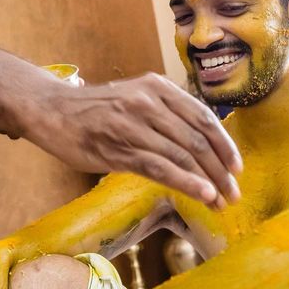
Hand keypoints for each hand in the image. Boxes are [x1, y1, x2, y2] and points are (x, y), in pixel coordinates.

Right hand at [29, 73, 241, 207]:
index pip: (202, 116)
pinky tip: (202, 194)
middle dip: (220, 169)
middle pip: (196, 139)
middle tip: (233, 193)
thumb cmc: (96, 109)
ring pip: (182, 154)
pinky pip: (160, 167)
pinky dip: (186, 182)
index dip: (224, 144)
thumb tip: (201, 144)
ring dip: (207, 181)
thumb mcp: (134, 97)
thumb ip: (165, 114)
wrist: (51, 110)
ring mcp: (132, 124)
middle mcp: (148, 101)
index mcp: (157, 87)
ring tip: (220, 201)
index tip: (237, 167)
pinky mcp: (118, 148)